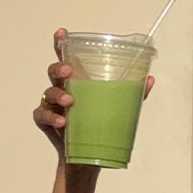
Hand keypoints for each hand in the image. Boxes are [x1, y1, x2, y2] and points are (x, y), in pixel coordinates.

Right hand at [33, 27, 155, 160]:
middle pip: (54, 71)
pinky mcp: (45, 122)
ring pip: (49, 92)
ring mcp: (51, 105)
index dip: (62, 43)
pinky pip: (42, 115)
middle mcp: (62, 89)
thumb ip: (132, 95)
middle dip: (60, 68)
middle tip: (69, 73)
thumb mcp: (117, 111)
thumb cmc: (99, 128)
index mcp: (77, 82)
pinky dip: (51, 117)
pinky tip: (62, 122)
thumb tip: (150, 79)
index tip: (62, 33)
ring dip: (58, 95)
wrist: (87, 160)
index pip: (67, 58)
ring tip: (71, 103)